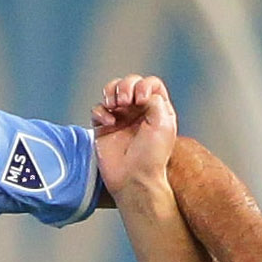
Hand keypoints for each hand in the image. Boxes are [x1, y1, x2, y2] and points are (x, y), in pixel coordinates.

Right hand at [91, 74, 177, 198]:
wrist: (134, 179)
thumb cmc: (152, 156)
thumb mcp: (163, 124)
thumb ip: (154, 100)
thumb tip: (140, 91)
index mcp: (156, 110)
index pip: (150, 84)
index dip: (144, 85)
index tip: (141, 100)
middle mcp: (138, 112)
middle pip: (130, 83)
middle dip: (126, 86)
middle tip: (126, 101)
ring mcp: (120, 118)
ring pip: (111, 91)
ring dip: (112, 92)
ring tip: (116, 106)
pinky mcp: (103, 128)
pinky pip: (97, 109)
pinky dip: (101, 111)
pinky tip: (110, 123)